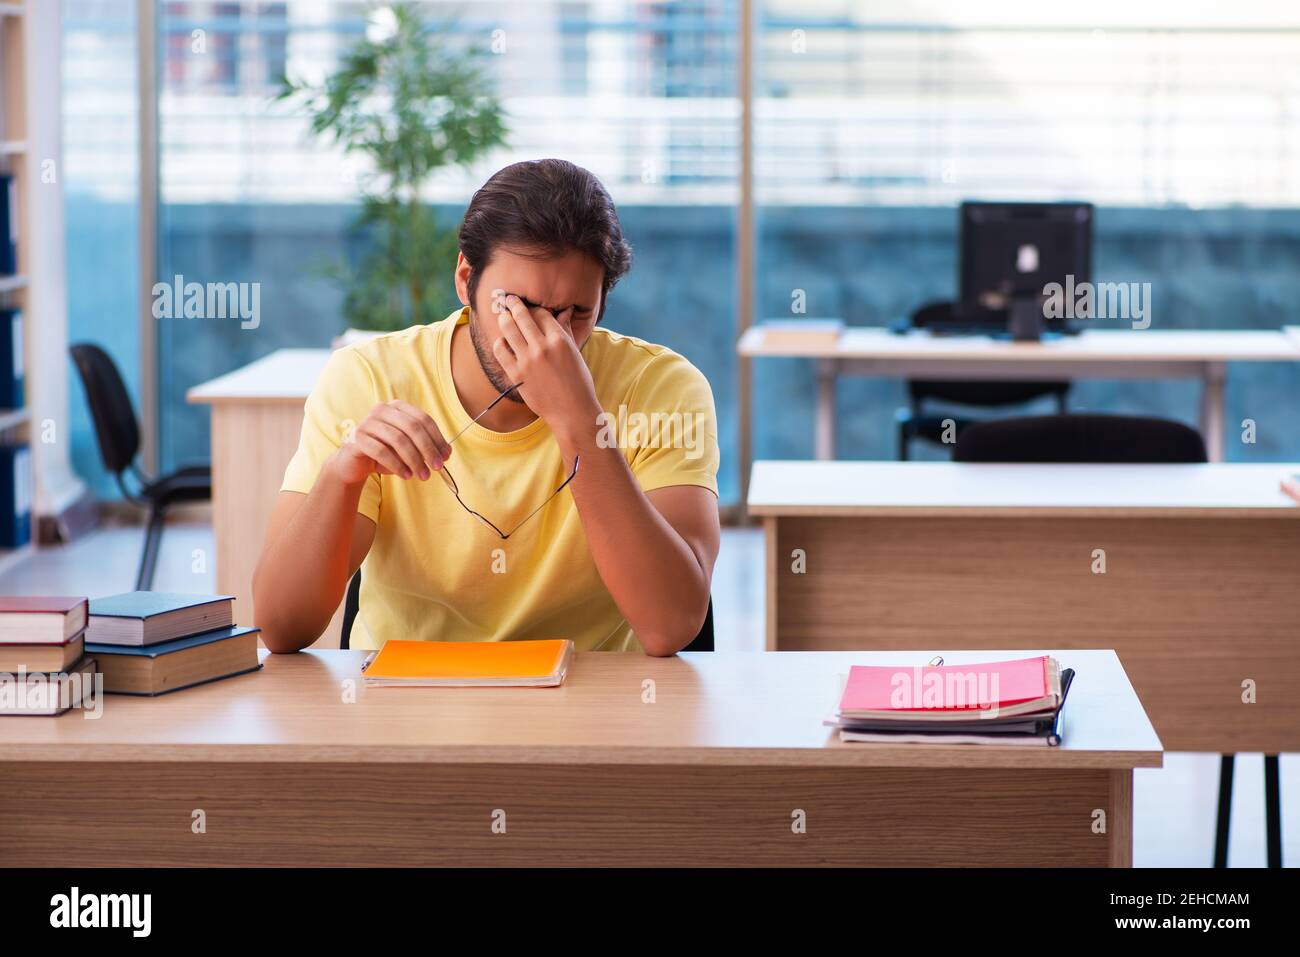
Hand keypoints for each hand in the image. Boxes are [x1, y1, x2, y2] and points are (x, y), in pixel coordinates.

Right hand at [326, 400, 451, 486]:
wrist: (354, 463)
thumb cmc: (385, 454)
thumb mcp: (408, 450)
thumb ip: (426, 447)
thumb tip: (446, 452)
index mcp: (397, 408)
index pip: (423, 419)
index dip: (437, 438)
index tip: (446, 456)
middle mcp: (382, 410)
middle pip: (412, 427)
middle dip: (428, 449)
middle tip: (437, 468)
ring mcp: (367, 422)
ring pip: (398, 439)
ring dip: (414, 460)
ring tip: (423, 475)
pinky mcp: (356, 437)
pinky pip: (381, 450)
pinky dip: (396, 464)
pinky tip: (406, 475)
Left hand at [492, 294, 600, 438]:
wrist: (571, 411)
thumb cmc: (578, 383)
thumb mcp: (575, 353)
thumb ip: (565, 331)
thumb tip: (563, 312)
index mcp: (560, 340)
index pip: (541, 313)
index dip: (534, 308)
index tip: (529, 307)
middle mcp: (542, 347)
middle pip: (522, 316)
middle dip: (514, 304)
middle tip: (509, 300)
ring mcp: (527, 360)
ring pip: (508, 329)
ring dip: (504, 319)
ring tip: (503, 316)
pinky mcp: (516, 374)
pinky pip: (500, 350)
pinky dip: (499, 342)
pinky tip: (502, 342)